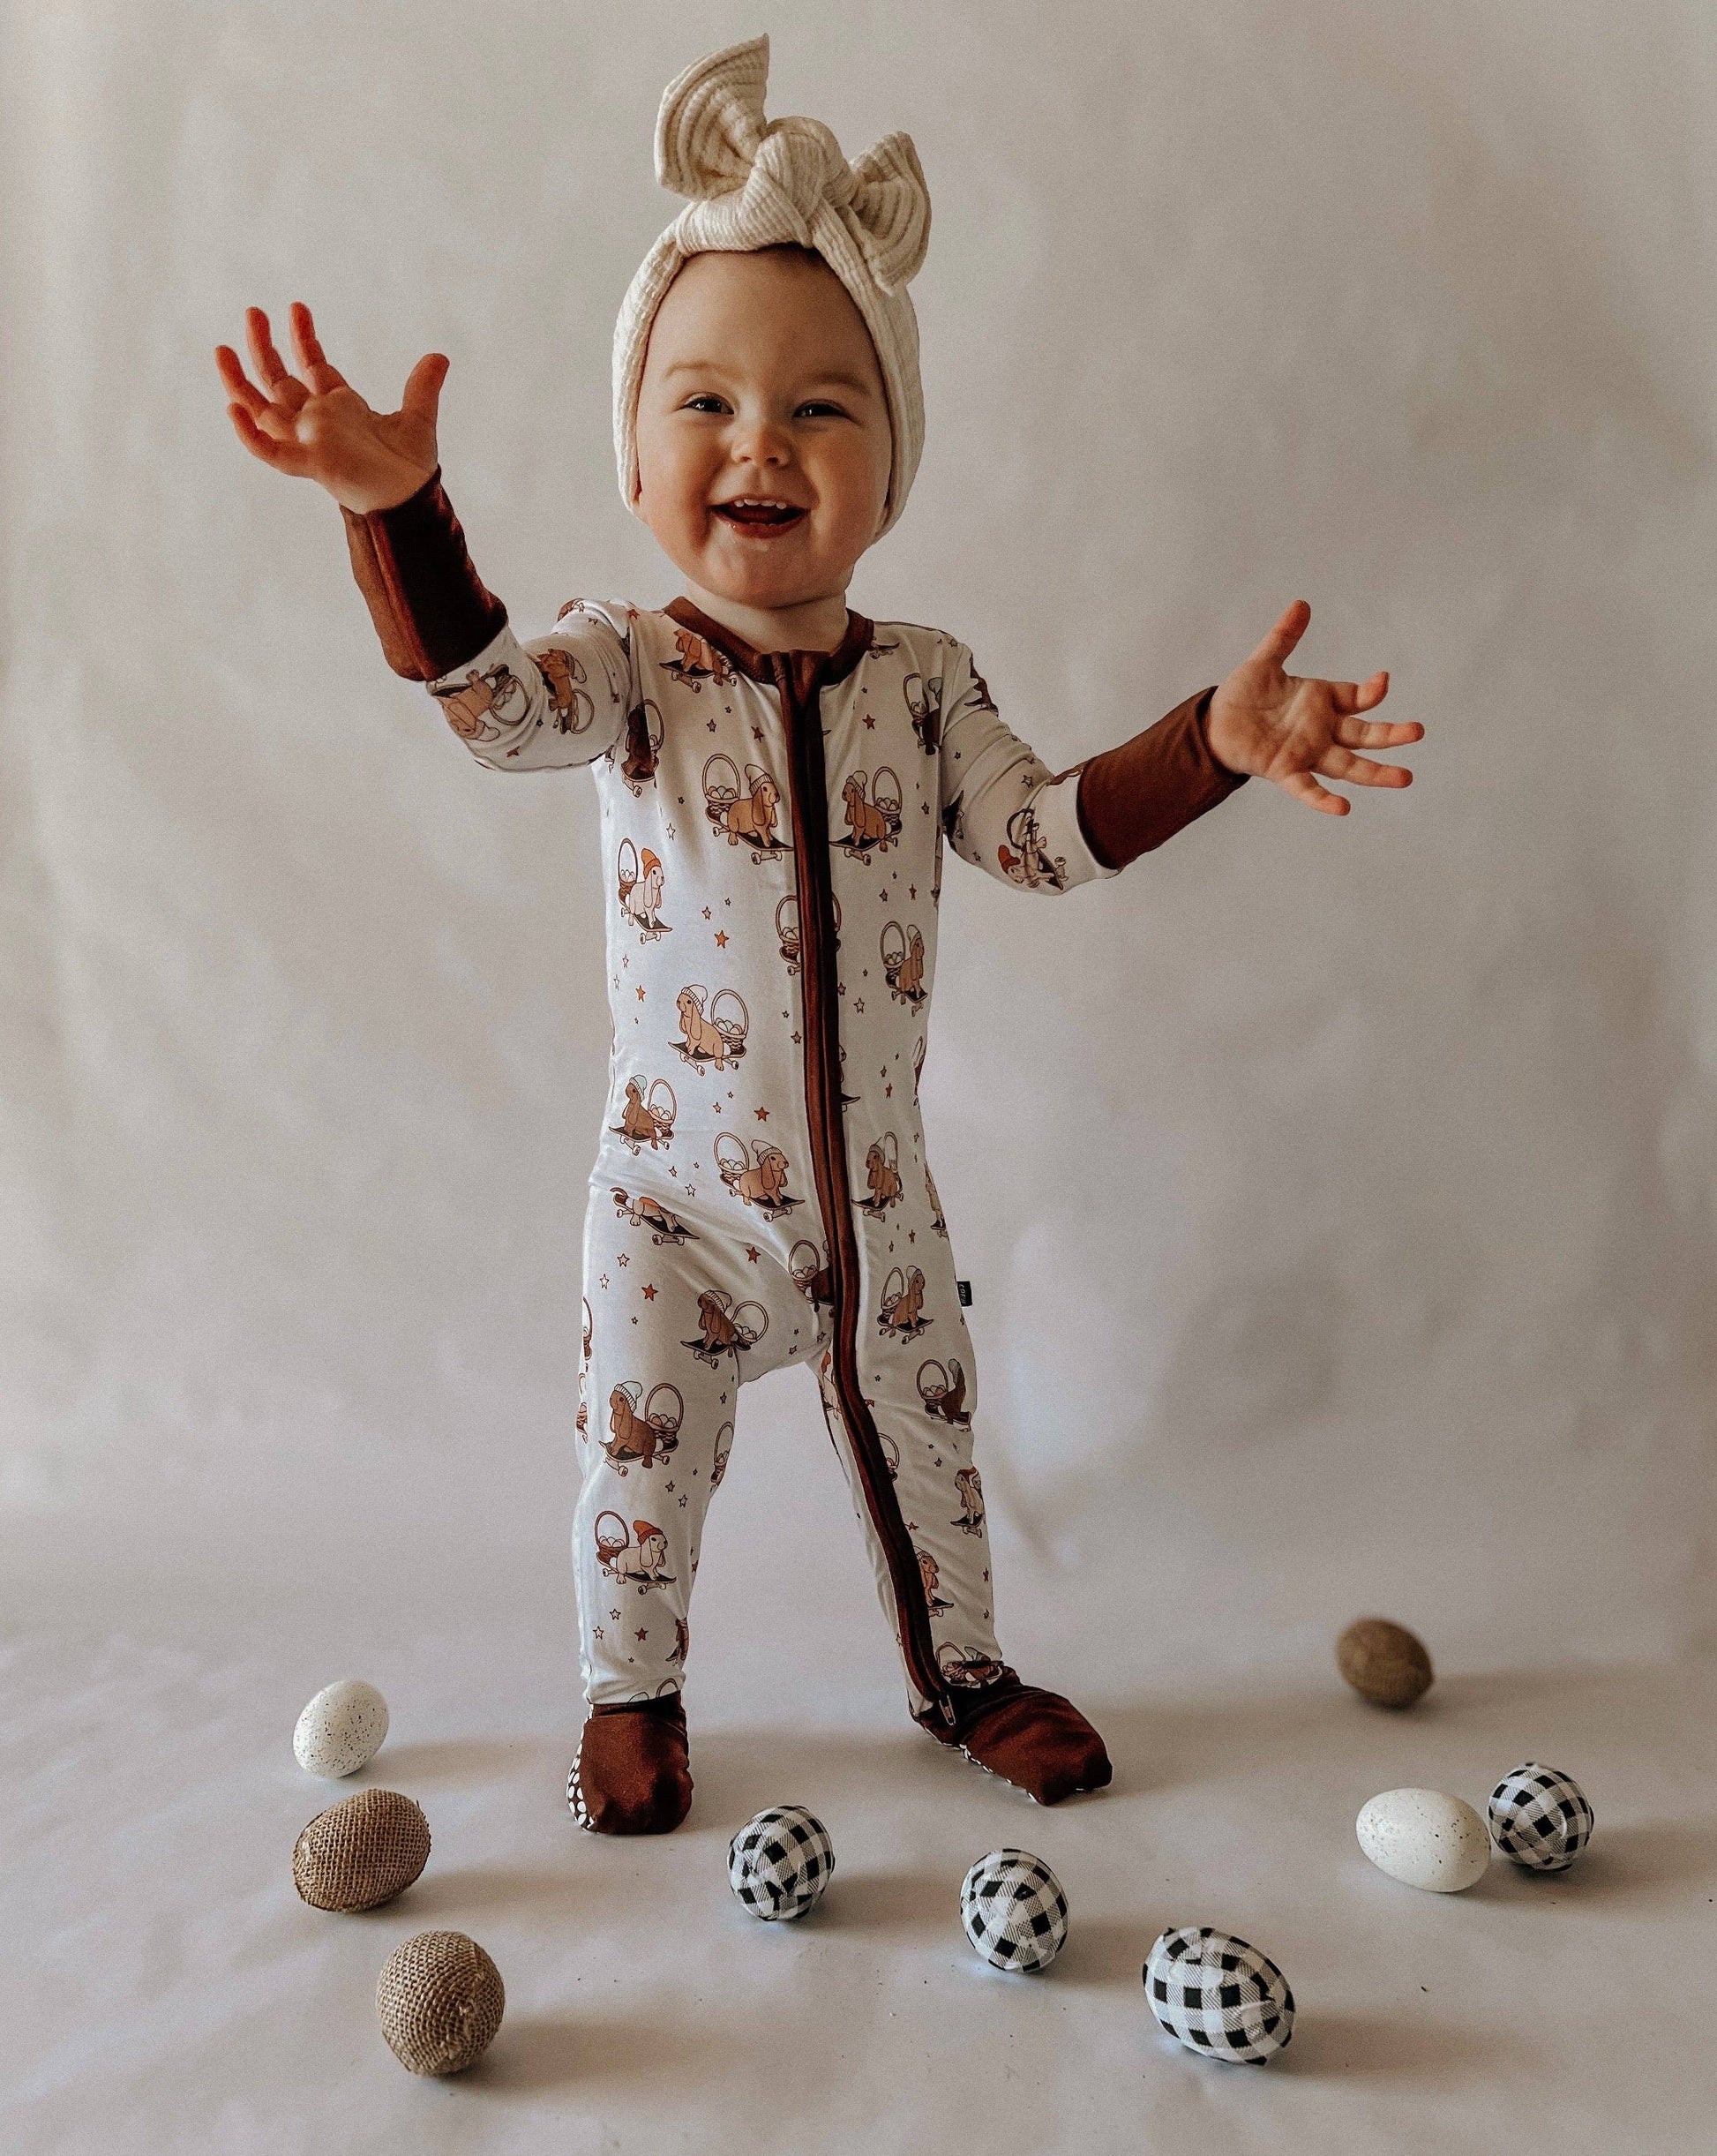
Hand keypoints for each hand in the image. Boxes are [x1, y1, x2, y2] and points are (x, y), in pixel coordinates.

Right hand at [214, 302, 446, 513]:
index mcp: (339, 408)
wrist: (413, 500)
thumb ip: (422, 388)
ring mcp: (309, 442)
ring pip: (263, 411)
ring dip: (240, 382)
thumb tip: (440, 357)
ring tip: (221, 349)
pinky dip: (250, 433)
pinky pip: (270, 451)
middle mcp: (318, 423)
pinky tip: (234, 409)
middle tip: (252, 312)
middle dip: (263, 347)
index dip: (303, 337)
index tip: (297, 308)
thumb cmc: (410, 469)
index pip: (313, 366)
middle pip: (279, 381)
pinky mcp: (309, 464)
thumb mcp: (418, 419)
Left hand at [1206, 600, 1420, 814]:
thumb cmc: (1241, 697)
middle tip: (1418, 731)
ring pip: (1348, 766)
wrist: (1212, 726)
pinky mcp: (1284, 770)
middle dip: (1391, 735)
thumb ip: (1284, 637)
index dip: (1372, 692)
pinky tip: (1343, 808)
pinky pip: (1307, 788)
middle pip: (1364, 736)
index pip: (1357, 699)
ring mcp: (1306, 752)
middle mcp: (1320, 730)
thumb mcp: (1263, 662)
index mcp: (1321, 702)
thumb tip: (1302, 605)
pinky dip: (1323, 799)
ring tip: (1404, 778)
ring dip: (1375, 774)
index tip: (1383, 681)